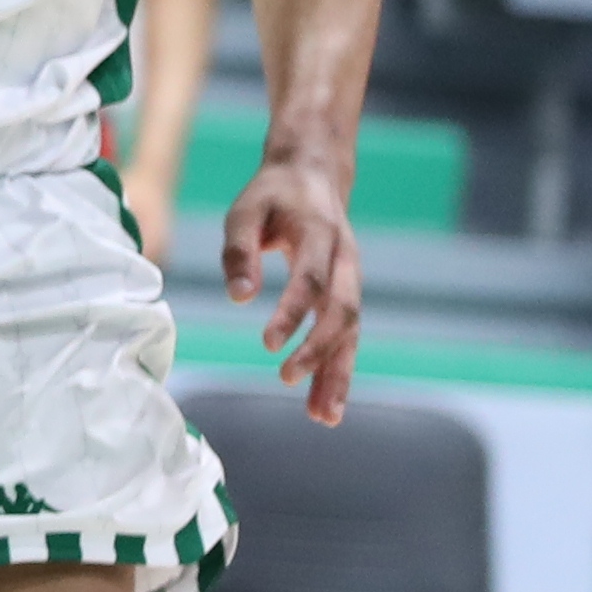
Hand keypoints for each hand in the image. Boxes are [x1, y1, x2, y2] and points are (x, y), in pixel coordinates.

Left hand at [223, 150, 358, 421]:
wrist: (313, 174)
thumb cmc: (272, 195)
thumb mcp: (244, 211)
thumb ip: (239, 252)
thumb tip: (239, 299)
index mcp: (320, 233)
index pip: (311, 280)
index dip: (293, 313)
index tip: (266, 343)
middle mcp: (344, 260)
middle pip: (343, 311)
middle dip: (319, 350)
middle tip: (285, 378)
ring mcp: (351, 279)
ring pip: (352, 332)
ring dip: (338, 374)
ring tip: (322, 416)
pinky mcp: (348, 294)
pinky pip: (348, 338)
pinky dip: (339, 371)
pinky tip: (325, 407)